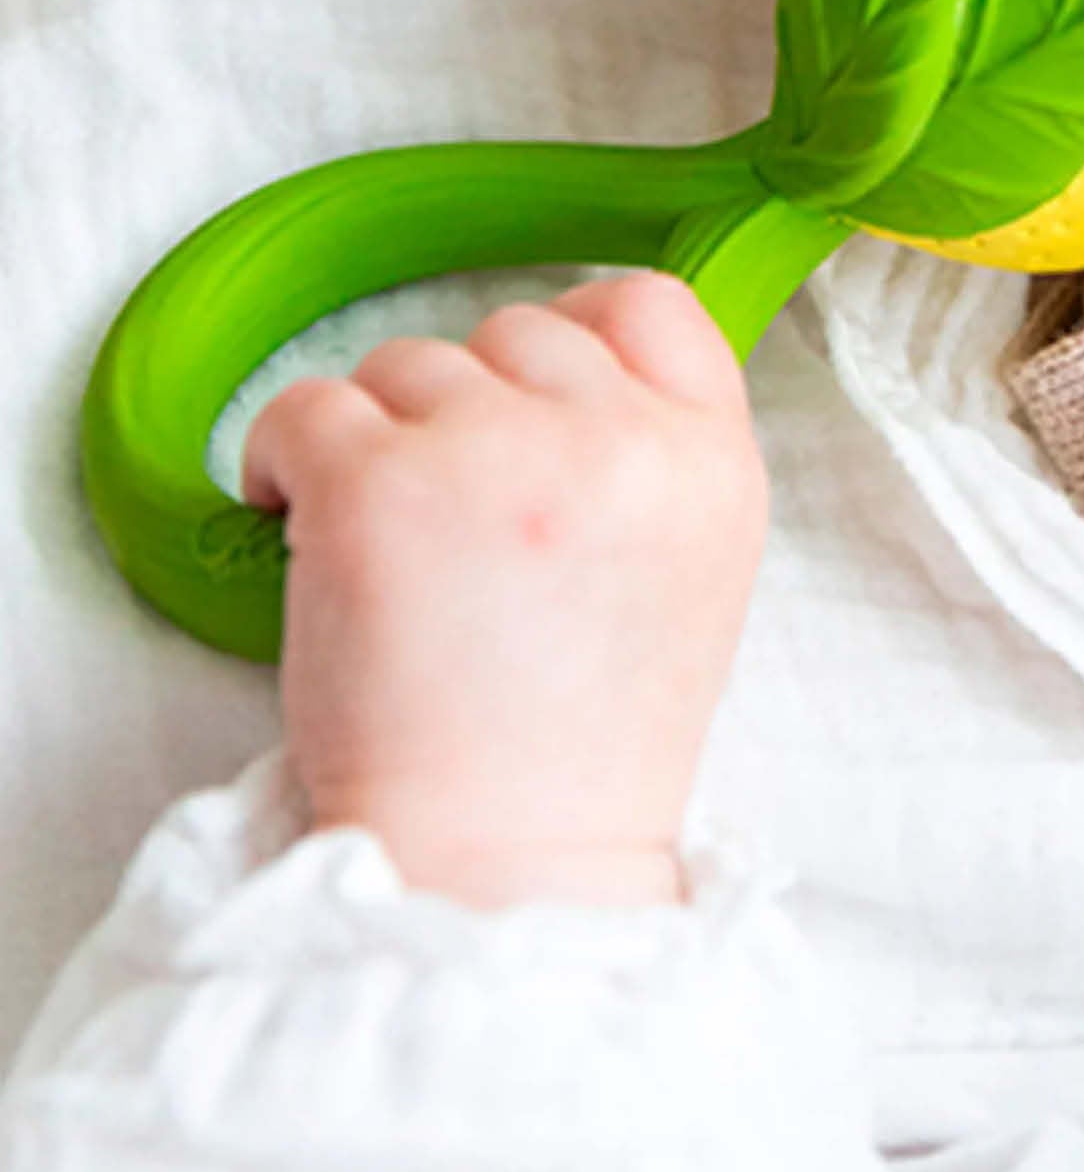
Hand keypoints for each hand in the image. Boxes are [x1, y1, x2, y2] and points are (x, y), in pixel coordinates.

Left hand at [241, 272, 764, 907]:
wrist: (504, 869)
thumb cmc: (582, 744)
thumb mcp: (694, 574)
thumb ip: (655, 457)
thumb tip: (560, 377)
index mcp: (711, 463)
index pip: (650, 303)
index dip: (579, 329)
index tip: (526, 391)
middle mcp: (619, 441)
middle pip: (519, 331)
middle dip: (471, 405)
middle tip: (452, 513)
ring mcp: (499, 453)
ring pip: (410, 362)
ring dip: (382, 435)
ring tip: (387, 544)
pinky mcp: (378, 486)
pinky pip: (304, 406)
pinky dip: (284, 457)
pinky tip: (301, 526)